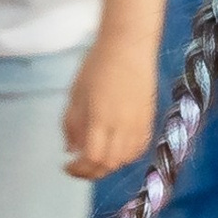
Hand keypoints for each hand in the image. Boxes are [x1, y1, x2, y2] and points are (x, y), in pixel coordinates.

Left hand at [63, 33, 160, 182]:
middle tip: (79, 166)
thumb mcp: (76, 94)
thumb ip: (71, 124)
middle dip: (91, 171)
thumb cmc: (97, 66)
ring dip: (109, 165)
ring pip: (125, 159)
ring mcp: (139, 124)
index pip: (92, 158)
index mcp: (100, 119)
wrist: (129, 47)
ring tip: (96, 158)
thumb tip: (71, 150)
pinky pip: (139, 148)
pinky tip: (116, 150)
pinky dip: (126, 156)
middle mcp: (122, 126)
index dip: (79, 169)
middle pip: (109, 164)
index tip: (67, 166)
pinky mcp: (150, 119)